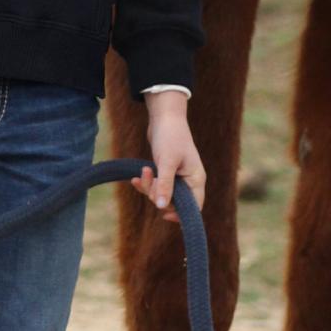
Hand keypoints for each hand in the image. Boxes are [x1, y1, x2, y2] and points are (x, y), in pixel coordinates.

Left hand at [130, 95, 204, 222]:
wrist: (164, 116)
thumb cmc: (170, 136)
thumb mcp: (167, 161)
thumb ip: (165, 185)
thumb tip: (162, 208)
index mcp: (196, 179)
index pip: (194, 207)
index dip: (181, 215)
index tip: (164, 215)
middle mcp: (189, 180)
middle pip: (174, 202)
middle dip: (157, 195)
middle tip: (149, 179)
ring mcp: (177, 176)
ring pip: (162, 193)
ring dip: (149, 187)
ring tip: (142, 171)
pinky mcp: (166, 171)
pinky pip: (156, 185)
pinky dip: (146, 182)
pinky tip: (135, 178)